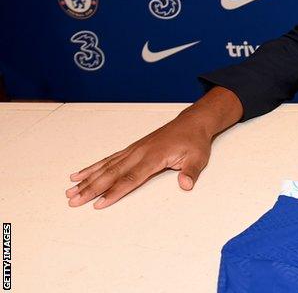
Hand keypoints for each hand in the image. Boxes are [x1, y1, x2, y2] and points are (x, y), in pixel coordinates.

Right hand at [65, 111, 213, 208]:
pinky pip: (109, 159)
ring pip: (106, 167)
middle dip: (91, 189)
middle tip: (73, 201)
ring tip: (70, 191)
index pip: (131, 178)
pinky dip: (93, 167)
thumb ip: (190, 172)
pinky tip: (79, 174)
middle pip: (111, 174)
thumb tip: (185, 185)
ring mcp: (133, 150)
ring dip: (87, 180)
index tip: (99, 203)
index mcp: (154, 156)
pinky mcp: (132, 149)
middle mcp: (139, 153)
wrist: (192, 123)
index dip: (114, 192)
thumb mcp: (198, 158)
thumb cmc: (194, 141)